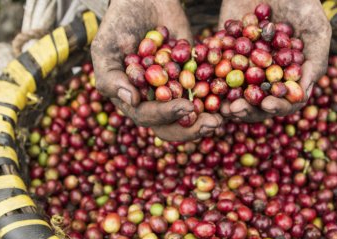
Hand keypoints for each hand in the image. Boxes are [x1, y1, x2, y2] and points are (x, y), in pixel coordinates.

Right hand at [92, 0, 221, 140]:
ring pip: (192, 117)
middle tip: (212, 124)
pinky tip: (231, 102)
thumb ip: (110, 77)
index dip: (167, 116)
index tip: (186, 107)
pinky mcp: (194, 79)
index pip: (149, 117)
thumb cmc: (120, 23)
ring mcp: (176, 92)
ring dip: (207, 121)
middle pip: (173, 126)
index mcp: (133, 101)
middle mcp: (155, 102)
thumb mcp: (105, 48)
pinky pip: (208, 95)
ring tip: (222, 119)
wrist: (146, 0)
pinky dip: (218, 101)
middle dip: (191, 128)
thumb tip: (132, 101)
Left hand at [218, 0, 330, 122]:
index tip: (266, 105)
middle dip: (247, 109)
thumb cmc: (301, 0)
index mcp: (290, 75)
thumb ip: (316, 60)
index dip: (277, 107)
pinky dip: (210, 80)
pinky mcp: (224, 53)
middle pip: (258, 103)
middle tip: (235, 110)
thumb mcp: (316, 28)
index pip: (286, 102)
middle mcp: (267, 75)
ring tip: (219, 107)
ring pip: (235, 94)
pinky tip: (204, 86)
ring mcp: (245, 66)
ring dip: (226, 103)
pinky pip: (215, 70)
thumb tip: (303, 95)